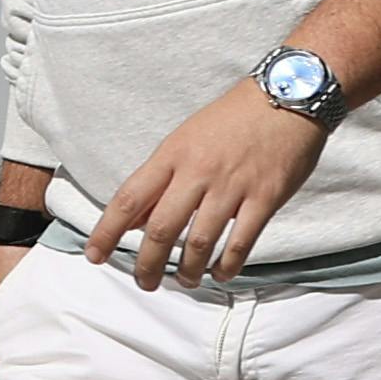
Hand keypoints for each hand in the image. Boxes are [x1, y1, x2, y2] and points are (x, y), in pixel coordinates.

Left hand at [84, 84, 327, 288]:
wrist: (286, 96)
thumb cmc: (232, 119)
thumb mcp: (186, 139)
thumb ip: (161, 179)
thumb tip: (136, 219)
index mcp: (172, 155)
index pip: (130, 199)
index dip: (107, 231)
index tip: (94, 255)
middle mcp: (198, 172)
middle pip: (162, 228)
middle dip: (148, 263)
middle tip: (145, 283)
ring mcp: (232, 186)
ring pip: (200, 241)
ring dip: (188, 270)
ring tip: (185, 281)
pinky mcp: (265, 197)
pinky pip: (241, 241)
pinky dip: (227, 264)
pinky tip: (220, 274)